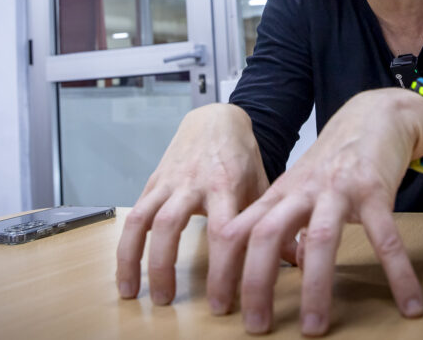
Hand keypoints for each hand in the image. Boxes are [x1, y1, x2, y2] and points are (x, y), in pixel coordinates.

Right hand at [115, 103, 286, 305]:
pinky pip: (132, 216)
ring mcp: (169, 182)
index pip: (223, 232)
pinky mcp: (152, 183)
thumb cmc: (241, 157)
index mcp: (226, 185)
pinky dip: (125, 245)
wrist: (215, 119)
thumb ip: (273, 224)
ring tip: (134, 293)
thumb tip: (297, 261)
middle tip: (168, 303)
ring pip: (143, 220)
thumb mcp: (262, 185)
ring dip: (134, 259)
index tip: (221, 302)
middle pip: (172, 226)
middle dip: (166, 267)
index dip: (221, 269)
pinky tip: (125, 272)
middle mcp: (192, 182)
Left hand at [209, 88, 422, 335]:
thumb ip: (292, 224)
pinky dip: (398, 272)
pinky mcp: (374, 189)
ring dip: (315, 287)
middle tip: (256, 326)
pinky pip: (386, 237)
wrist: (374, 116)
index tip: (219, 306)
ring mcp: (337, 189)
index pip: (238, 230)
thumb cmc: (334, 159)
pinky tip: (410, 303)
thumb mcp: (303, 189)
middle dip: (256, 282)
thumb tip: (295, 266)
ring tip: (316, 327)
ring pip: (319, 240)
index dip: (224, 267)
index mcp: (280, 194)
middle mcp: (301, 191)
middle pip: (266, 235)